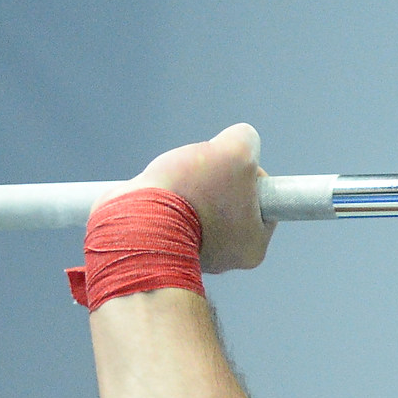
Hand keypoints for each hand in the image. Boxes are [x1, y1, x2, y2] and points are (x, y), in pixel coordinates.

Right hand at [135, 122, 272, 271]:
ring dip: (188, 185)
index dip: (248, 170)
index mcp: (253, 246)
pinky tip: (158, 192)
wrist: (134, 221)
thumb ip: (246, 139)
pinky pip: (172, 213)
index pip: (263, 199)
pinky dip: (166, 197)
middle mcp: (226, 258)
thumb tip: (239, 140)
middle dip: (214, 179)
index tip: (229, 163)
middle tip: (199, 173)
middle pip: (230, 200)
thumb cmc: (191, 192)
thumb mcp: (236, 150)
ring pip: (199, 204)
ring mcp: (192, 255)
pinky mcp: (162, 247)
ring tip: (175, 182)